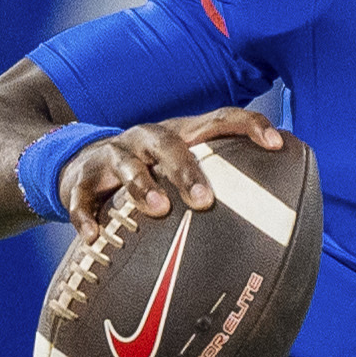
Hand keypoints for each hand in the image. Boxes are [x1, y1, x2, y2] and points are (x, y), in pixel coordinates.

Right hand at [64, 109, 285, 230]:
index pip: (220, 119)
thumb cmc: (150, 174)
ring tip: (158, 209)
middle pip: (169, 144)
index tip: (276, 143)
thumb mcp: (181, 170)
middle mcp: (147, 139)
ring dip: (142, 186)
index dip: (249, 125)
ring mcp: (113, 156)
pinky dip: (87, 215)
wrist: (78, 164)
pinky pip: (81, 196)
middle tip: (204, 201)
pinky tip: (93, 236)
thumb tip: (277, 230)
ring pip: (126, 164)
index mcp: (181, 135)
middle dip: (187, 170)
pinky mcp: (80, 178)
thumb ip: (220, 187)